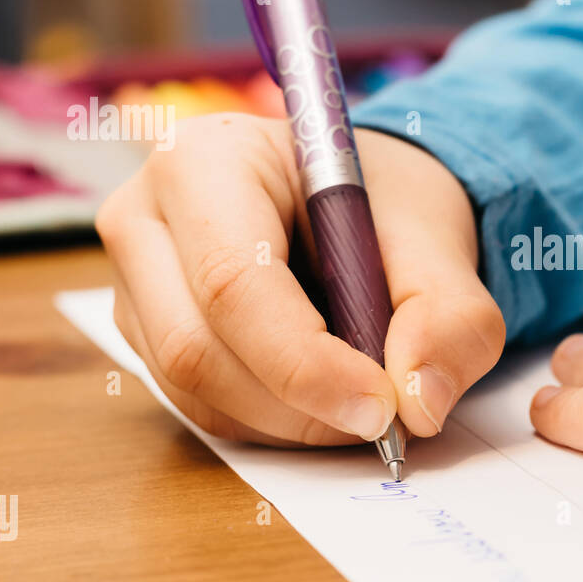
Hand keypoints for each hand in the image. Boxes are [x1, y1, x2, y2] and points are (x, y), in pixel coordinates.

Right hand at [96, 116, 504, 445]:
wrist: (362, 205)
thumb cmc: (385, 205)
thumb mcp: (440, 242)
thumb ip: (448, 317)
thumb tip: (419, 403)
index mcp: (208, 159)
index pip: (234, 282)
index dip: (306, 364)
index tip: (381, 407)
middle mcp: (147, 215)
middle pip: (197, 348)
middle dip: (301, 404)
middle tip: (383, 417)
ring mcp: (133, 280)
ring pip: (195, 391)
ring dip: (291, 421)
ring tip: (363, 398)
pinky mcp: (145, 332)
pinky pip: (200, 406)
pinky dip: (273, 422)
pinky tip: (326, 396)